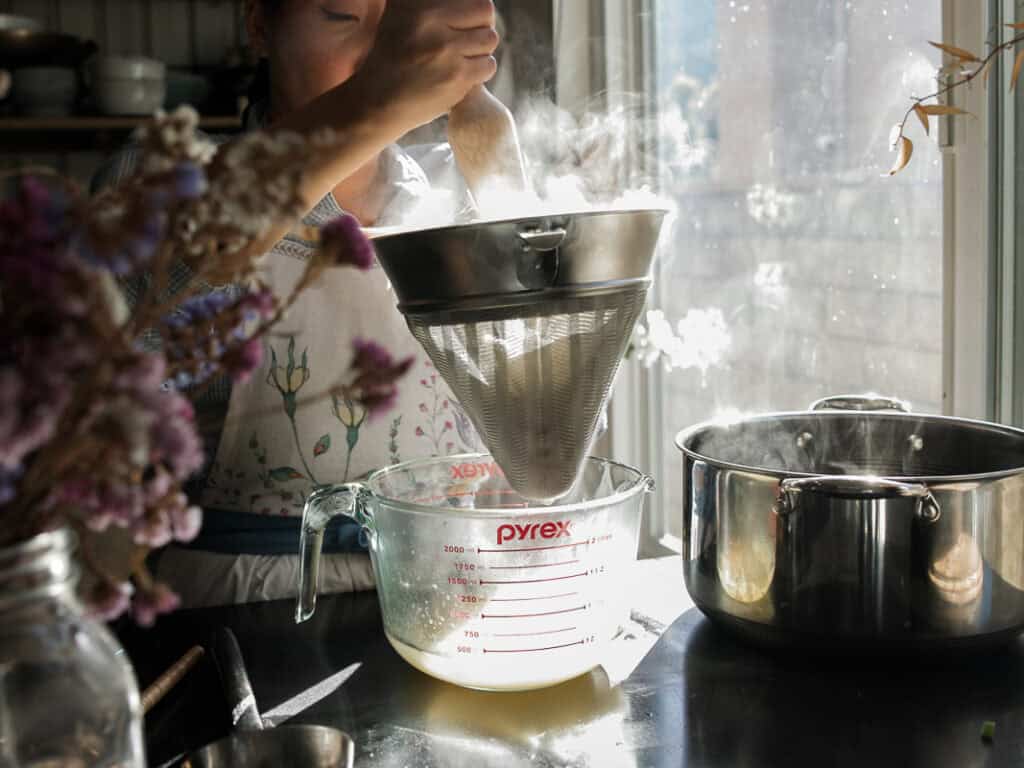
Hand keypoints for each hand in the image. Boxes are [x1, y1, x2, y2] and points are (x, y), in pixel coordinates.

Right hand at [351, 0, 498, 136]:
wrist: (377, 101)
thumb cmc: (393, 57)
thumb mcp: (401, 15)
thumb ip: (431, 5)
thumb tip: (470, 1)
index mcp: (417, 1)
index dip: (472, 11)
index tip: (463, 23)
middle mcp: (429, 18)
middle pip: (485, 11)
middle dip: (481, 26)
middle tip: (467, 41)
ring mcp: (444, 47)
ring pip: (489, 39)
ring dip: (480, 51)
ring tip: (461, 59)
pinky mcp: (456, 75)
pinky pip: (488, 65)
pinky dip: (480, 72)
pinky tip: (462, 76)